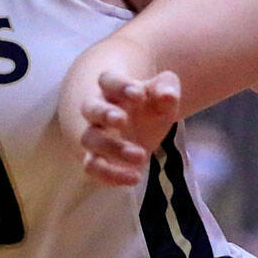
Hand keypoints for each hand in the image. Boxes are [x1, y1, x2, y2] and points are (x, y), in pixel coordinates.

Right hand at [79, 70, 180, 185]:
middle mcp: (98, 110)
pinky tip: (135, 177)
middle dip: (104, 113)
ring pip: (89, 140)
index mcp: (113, 88)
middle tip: (122, 120)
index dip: (120, 86)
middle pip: (90, 108)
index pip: (108, 80)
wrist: (142, 126)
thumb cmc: (150, 105)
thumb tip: (168, 95)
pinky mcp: (96, 158)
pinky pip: (92, 167)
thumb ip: (167, 89)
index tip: (139, 94)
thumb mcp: (164, 94)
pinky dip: (111, 174)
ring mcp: (95, 135)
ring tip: (141, 155)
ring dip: (112, 148)